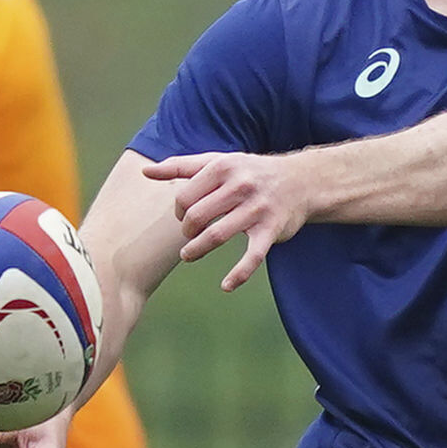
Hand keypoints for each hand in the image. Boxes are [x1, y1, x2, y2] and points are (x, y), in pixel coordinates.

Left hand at [146, 150, 308, 292]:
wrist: (301, 181)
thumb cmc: (250, 172)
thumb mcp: (218, 161)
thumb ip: (181, 166)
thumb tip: (145, 171)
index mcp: (222, 167)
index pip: (185, 196)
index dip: (178, 211)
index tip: (185, 217)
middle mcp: (240, 186)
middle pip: (196, 216)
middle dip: (187, 231)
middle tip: (189, 236)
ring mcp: (257, 209)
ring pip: (217, 235)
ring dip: (196, 250)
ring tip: (189, 255)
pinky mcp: (271, 230)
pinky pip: (252, 257)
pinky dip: (238, 274)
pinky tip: (226, 286)